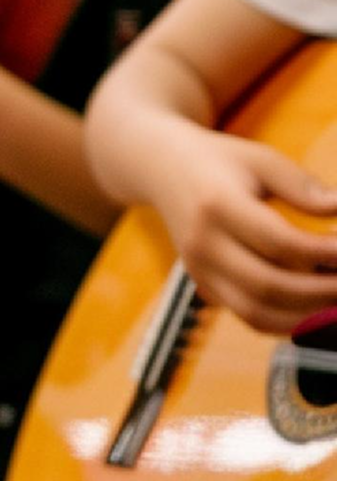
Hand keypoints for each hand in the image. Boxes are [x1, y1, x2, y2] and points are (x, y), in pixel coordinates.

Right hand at [134, 119, 336, 333]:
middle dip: (322, 292)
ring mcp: (199, 268)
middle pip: (268, 286)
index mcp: (217, 204)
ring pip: (256, 312)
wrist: (161, 169)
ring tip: (336, 301)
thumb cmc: (217, 162)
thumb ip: (302, 186)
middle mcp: (202, 242)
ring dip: (306, 316)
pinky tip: (312, 308)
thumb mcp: (260, 159)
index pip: (279, 242)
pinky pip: (248, 316)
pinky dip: (286, 321)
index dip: (324, 253)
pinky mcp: (202, 284)